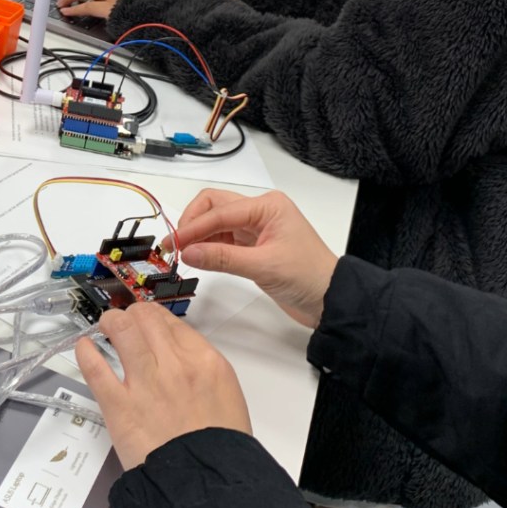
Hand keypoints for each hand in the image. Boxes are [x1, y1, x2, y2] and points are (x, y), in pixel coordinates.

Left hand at [76, 301, 250, 470]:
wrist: (205, 485)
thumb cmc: (218, 446)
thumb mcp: (225, 395)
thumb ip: (200, 368)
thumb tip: (177, 354)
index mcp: (204, 360)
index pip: (171, 321)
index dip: (154, 318)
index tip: (147, 323)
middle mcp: (174, 363)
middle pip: (145, 318)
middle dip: (132, 315)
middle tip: (126, 323)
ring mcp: (144, 382)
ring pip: (121, 329)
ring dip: (110, 322)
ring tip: (106, 326)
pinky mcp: (118, 406)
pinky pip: (95, 368)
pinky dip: (86, 352)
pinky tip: (84, 347)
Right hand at [171, 189, 338, 328]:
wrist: (331, 301)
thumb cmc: (309, 278)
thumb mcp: (263, 267)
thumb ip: (222, 258)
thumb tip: (188, 252)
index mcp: (267, 206)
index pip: (220, 210)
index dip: (194, 226)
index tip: (174, 242)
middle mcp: (260, 211)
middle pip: (214, 206)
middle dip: (192, 223)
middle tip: (174, 244)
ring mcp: (255, 228)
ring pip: (216, 222)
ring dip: (198, 235)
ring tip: (181, 253)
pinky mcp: (252, 245)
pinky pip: (222, 239)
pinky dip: (207, 246)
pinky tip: (197, 257)